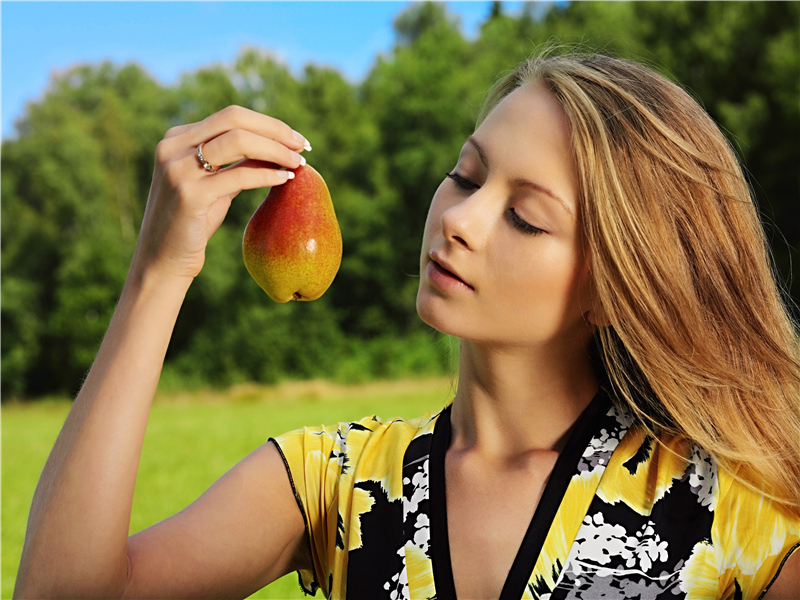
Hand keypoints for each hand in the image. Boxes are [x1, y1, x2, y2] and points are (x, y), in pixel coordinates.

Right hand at [131, 105, 308, 281]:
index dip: (269, 124)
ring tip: (299, 163)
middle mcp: (173, 147)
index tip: (295, 138)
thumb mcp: (217, 186)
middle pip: (235, 120)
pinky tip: (285, 180)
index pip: (231, 116)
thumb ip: (239, 163)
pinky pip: (238, 176)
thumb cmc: (192, 224)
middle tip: (303, 145)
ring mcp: (178, 169)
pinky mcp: (189, 194)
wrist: (162, 261)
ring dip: (275, 150)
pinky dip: (267, 174)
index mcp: (177, 139)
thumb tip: (278, 146)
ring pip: (239, 141)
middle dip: (275, 130)